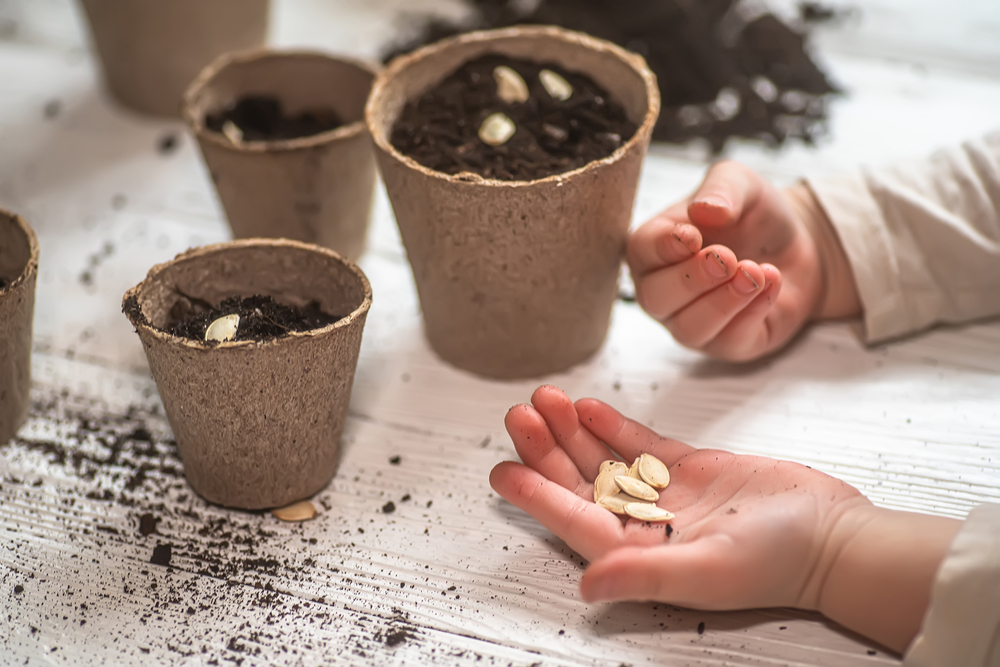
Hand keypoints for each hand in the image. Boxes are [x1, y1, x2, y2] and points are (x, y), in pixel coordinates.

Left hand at [490, 386, 956, 651]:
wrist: (834, 536)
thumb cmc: (777, 563)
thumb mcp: (707, 570)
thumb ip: (644, 573)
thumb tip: (585, 586)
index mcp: (640, 554)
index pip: (574, 521)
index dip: (536, 497)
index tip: (502, 471)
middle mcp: (646, 525)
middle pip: (582, 484)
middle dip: (547, 450)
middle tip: (518, 414)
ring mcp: (667, 494)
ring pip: (606, 458)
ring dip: (573, 431)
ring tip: (544, 399)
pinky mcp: (692, 468)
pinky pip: (642, 444)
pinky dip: (614, 426)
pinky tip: (587, 406)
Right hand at [627, 161, 858, 360]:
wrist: (800, 246)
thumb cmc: (754, 217)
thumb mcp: (742, 184)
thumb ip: (722, 188)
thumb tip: (705, 210)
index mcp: (655, 249)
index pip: (642, 252)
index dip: (663, 247)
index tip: (692, 236)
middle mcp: (663, 291)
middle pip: (656, 298)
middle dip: (692, 279)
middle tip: (726, 257)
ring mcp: (691, 322)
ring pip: (689, 327)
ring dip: (723, 301)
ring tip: (754, 272)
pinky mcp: (726, 344)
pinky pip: (728, 340)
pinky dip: (752, 312)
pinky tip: (772, 282)